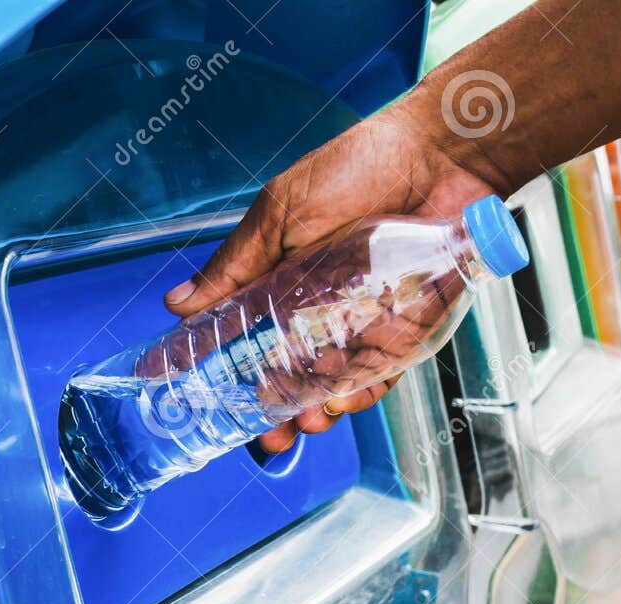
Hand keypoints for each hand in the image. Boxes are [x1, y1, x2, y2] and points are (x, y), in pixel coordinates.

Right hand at [163, 102, 499, 447]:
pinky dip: (365, 392)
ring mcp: (358, 321)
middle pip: (286, 376)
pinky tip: (351, 398)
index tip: (206, 406)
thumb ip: (235, 263)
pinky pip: (380, 373)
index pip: (242, 341)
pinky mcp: (402, 326)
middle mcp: (315, 309)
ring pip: (331, 384)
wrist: (442, 154)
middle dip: (275, 413)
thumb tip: (178, 303)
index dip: (224, 377)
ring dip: (318, 410)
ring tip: (312, 418)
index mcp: (278, 284)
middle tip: (271, 433)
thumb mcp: (280, 213)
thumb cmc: (360, 167)